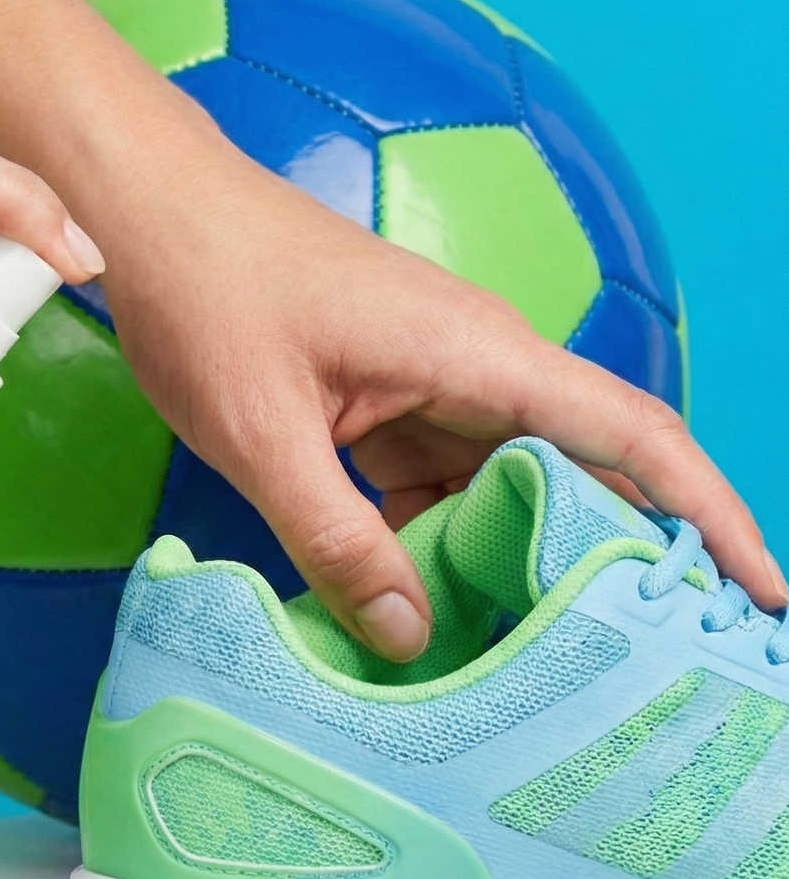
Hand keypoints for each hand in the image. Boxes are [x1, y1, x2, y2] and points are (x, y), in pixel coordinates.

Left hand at [80, 122, 783, 660]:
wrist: (152, 216)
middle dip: (618, 559)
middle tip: (639, 662)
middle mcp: (478, 364)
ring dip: (518, 560)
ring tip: (530, 657)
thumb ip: (336, 538)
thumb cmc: (208, 295)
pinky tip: (426, 606)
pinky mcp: (387, 394)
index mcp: (479, 354)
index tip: (761, 594)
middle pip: (584, 468)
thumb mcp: (265, 434)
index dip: (713, 515)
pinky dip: (444, 538)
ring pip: (508, 482)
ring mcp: (432, 378)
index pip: (634, 436)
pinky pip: (442, 477)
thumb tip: (410, 636)